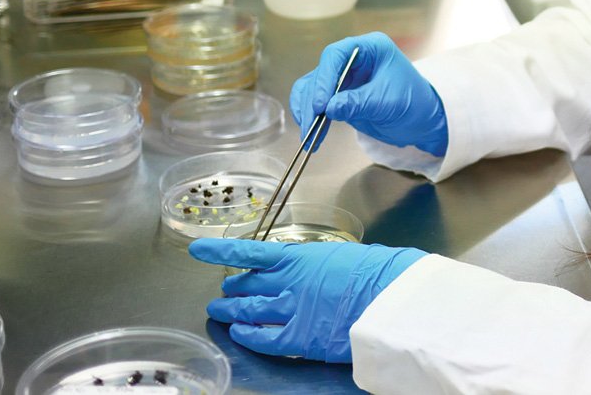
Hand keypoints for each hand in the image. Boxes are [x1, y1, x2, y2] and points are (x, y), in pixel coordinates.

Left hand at [189, 237, 426, 362]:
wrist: (391, 298)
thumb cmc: (378, 270)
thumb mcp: (344, 254)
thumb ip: (320, 262)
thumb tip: (316, 268)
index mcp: (299, 256)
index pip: (248, 253)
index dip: (219, 252)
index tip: (198, 251)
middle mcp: (287, 282)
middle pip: (246, 285)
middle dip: (232, 287)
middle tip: (225, 289)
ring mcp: (290, 311)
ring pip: (248, 311)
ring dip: (231, 311)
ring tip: (220, 311)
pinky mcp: (298, 339)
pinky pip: (264, 339)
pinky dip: (248, 336)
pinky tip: (239, 333)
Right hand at [289, 32, 448, 155]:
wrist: (422, 121)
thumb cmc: (413, 103)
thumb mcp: (387, 102)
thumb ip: (358, 103)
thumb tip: (330, 108)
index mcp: (370, 48)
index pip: (336, 55)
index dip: (324, 78)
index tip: (320, 104)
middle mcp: (353, 59)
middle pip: (321, 72)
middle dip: (312, 99)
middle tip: (311, 124)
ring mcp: (344, 77)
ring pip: (312, 88)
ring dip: (307, 110)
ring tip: (310, 135)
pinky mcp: (339, 95)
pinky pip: (316, 102)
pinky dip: (311, 117)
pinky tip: (312, 133)